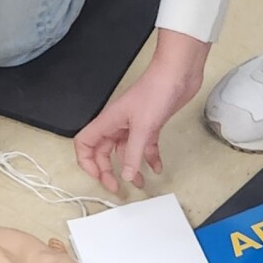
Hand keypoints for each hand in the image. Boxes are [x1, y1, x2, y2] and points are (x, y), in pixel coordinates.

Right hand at [75, 29, 210, 191]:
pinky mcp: (150, 125)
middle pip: (103, 152)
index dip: (86, 162)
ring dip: (131, 168)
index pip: (85, 144)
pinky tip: (157, 167)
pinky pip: (145, 147)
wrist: (178, 74)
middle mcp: (118, 124)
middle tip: (117, 187)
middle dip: (108, 170)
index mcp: (108, 122)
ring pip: (126, 152)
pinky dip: (149, 158)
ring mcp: (134, 125)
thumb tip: (125, 174)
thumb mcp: (143, 128)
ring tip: (139, 183)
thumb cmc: (156, 91)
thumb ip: (133, 153)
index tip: (99, 177)